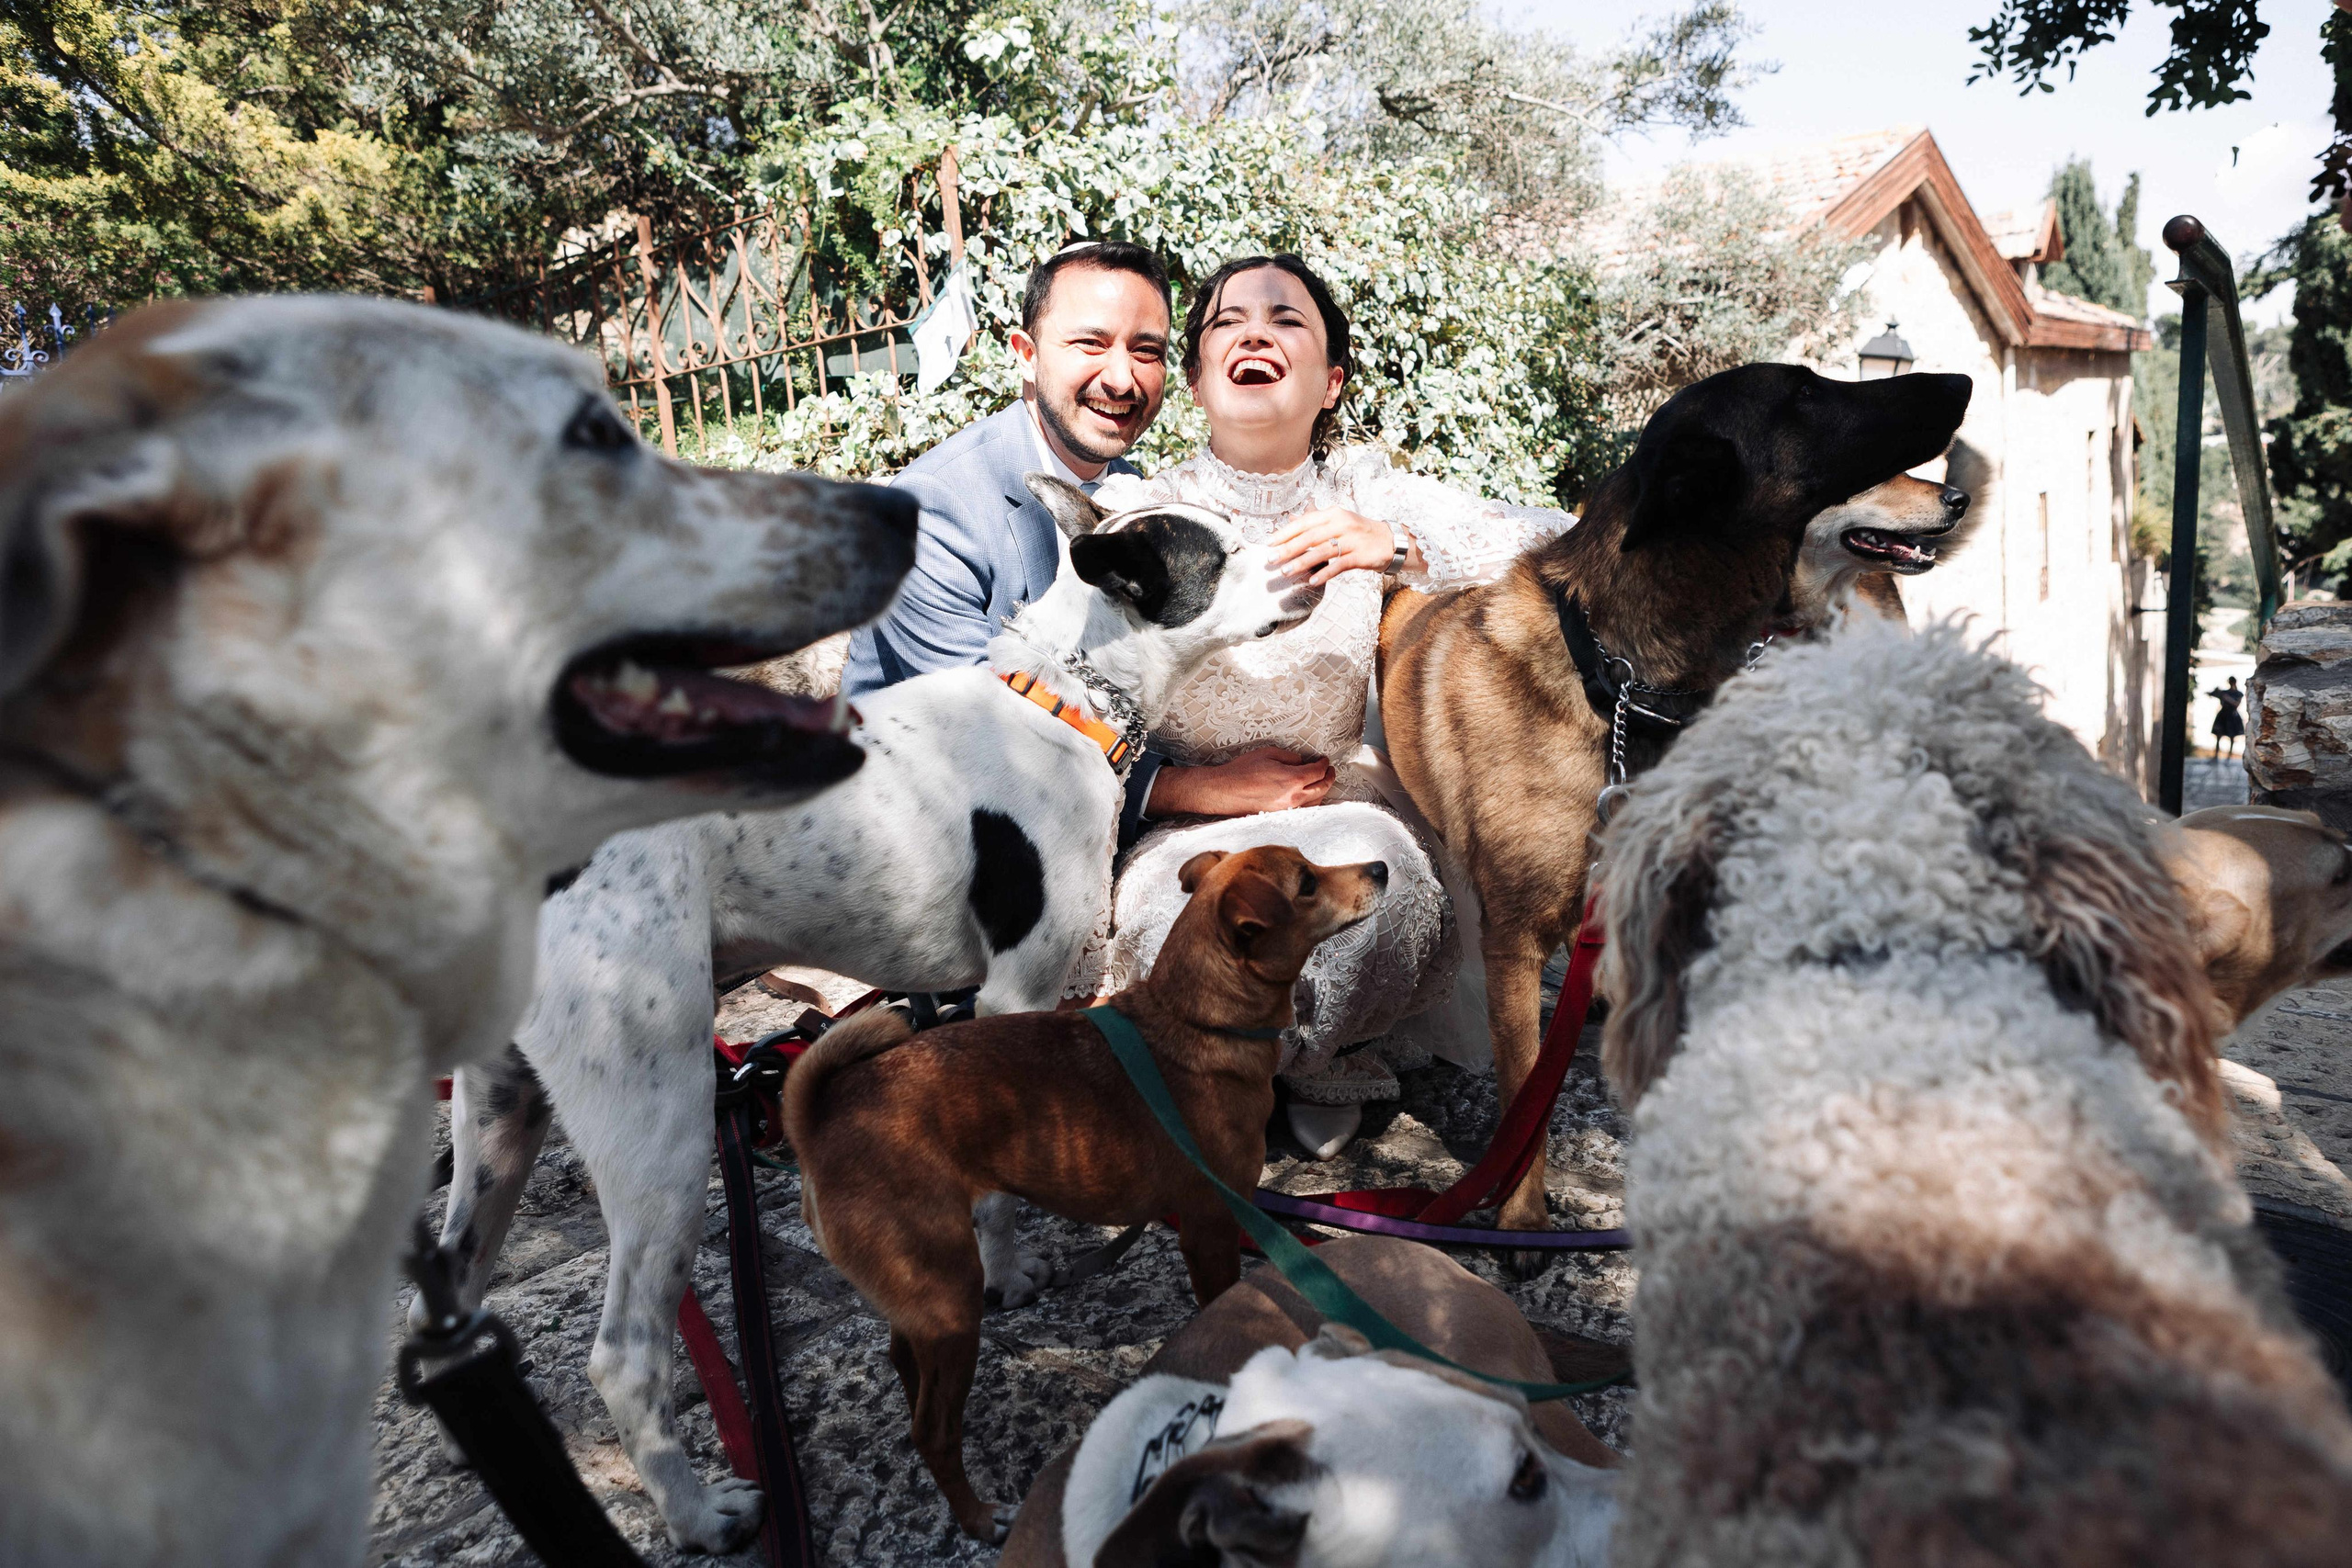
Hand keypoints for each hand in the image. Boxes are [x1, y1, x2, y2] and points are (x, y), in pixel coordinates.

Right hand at [1146, 747, 1335, 817]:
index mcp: (1293, 780)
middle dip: (1329, 777)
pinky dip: (1312, 801)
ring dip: (1322, 790)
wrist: (1225, 791)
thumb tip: (1302, 763)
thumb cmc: (1244, 770)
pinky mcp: (1281, 817)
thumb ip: (1290, 757)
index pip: (1318, 772)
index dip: (1324, 764)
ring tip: (1321, 781)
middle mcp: (1294, 798)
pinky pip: (1304, 810)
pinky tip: (1309, 795)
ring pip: (1316, 801)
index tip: (1324, 759)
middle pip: (1322, 788)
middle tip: (1330, 770)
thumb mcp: (1269, 753)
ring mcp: (1288, 810)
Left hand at [1267, 507, 1419, 586]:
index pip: (1305, 522)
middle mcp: (1342, 524)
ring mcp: (1352, 540)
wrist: (1391, 541)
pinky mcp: (1360, 556)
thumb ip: (1315, 522)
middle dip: (1288, 548)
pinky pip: (1339, 565)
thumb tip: (1290, 520)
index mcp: (1333, 513)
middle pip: (1310, 536)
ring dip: (1302, 562)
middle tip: (1271, 559)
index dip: (1285, 532)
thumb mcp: (1338, 522)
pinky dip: (1324, 573)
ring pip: (1322, 551)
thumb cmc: (1359, 533)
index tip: (1269, 542)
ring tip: (1286, 572)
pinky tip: (1311, 581)